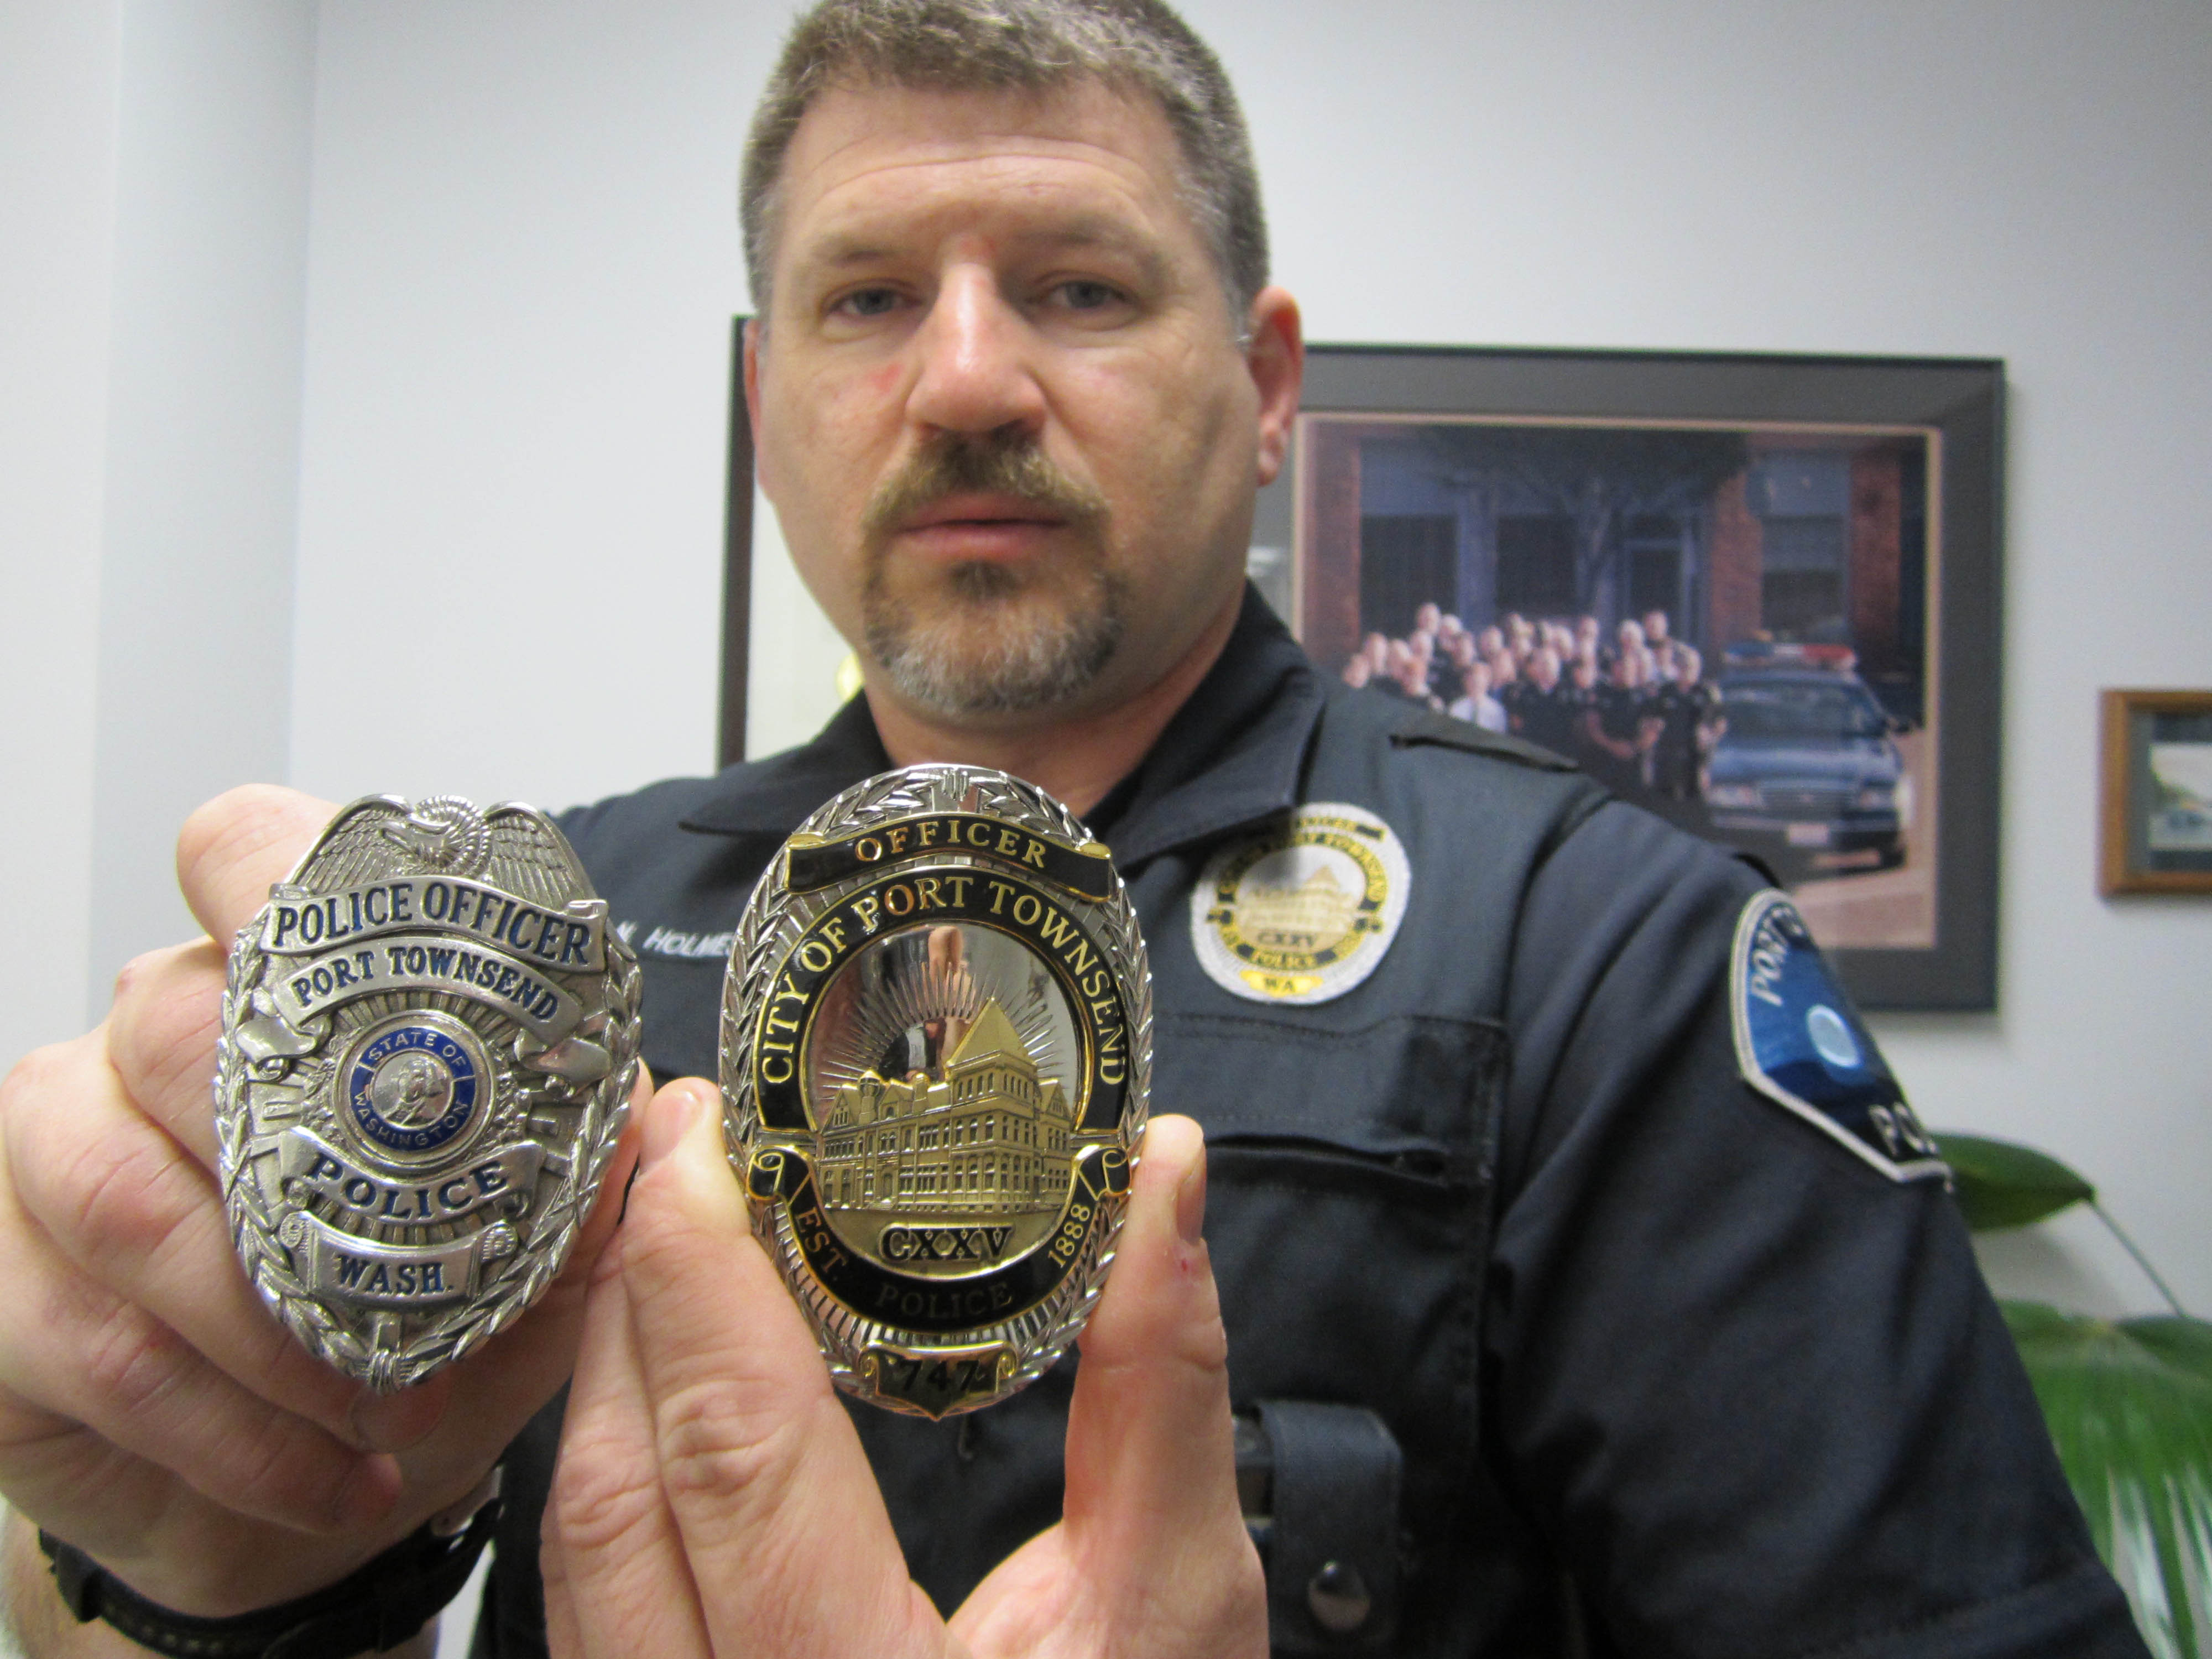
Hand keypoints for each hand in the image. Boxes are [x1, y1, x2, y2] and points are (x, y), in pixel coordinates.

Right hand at [0, 786, 640, 1622]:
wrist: (304, 1487)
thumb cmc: (413, 1332)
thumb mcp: (532, 1249)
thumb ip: (584, 1166)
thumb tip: (652, 1114)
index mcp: (276, 987)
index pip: (246, 853)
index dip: (286, 879)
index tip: (376, 965)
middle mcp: (137, 1043)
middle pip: (178, 1032)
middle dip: (309, 1177)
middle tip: (413, 1290)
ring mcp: (47, 1158)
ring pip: (124, 1201)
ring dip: (272, 1329)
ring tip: (382, 1404)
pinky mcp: (0, 1297)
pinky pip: (91, 1348)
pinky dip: (229, 1430)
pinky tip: (328, 1471)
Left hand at [543, 1086, 1265, 1658]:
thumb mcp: (1175, 1608)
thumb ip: (1160, 1386)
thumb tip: (1161, 1187)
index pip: (730, 1443)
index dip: (697, 1268)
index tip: (694, 1133)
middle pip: (613, 1481)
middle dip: (631, 1287)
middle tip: (673, 1145)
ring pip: (575, 1545)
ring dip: (608, 1373)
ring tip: (664, 1237)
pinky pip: (590, 1598)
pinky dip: (616, 1470)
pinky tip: (662, 1390)